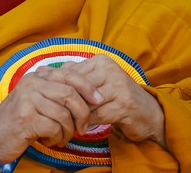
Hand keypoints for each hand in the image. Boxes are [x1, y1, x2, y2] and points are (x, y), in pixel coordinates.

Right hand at [0, 70, 100, 163]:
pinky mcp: (25, 118)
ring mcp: (27, 100)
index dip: (87, 86)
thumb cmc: (16, 122)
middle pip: (70, 93)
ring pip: (63, 114)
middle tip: (83, 128)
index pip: (68, 74)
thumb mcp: (34, 101)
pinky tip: (50, 141)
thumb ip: (54, 91)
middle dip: (82, 113)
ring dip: (68, 131)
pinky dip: (57, 138)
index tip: (99, 99)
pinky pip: (54, 127)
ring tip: (62, 138)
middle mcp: (30, 84)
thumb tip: (84, 85)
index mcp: (35, 77)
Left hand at [39, 55, 166, 149]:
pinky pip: (96, 114)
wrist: (149, 113)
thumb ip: (75, 76)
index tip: (41, 91)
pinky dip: (86, 123)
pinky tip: (80, 128)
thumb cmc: (119, 97)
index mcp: (101, 61)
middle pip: (76, 85)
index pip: (71, 72)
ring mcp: (118, 86)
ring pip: (84, 101)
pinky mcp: (123, 105)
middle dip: (63, 100)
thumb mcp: (97, 82)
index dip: (55, 83)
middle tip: (50, 110)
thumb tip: (44, 70)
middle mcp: (110, 70)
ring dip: (74, 113)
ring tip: (63, 121)